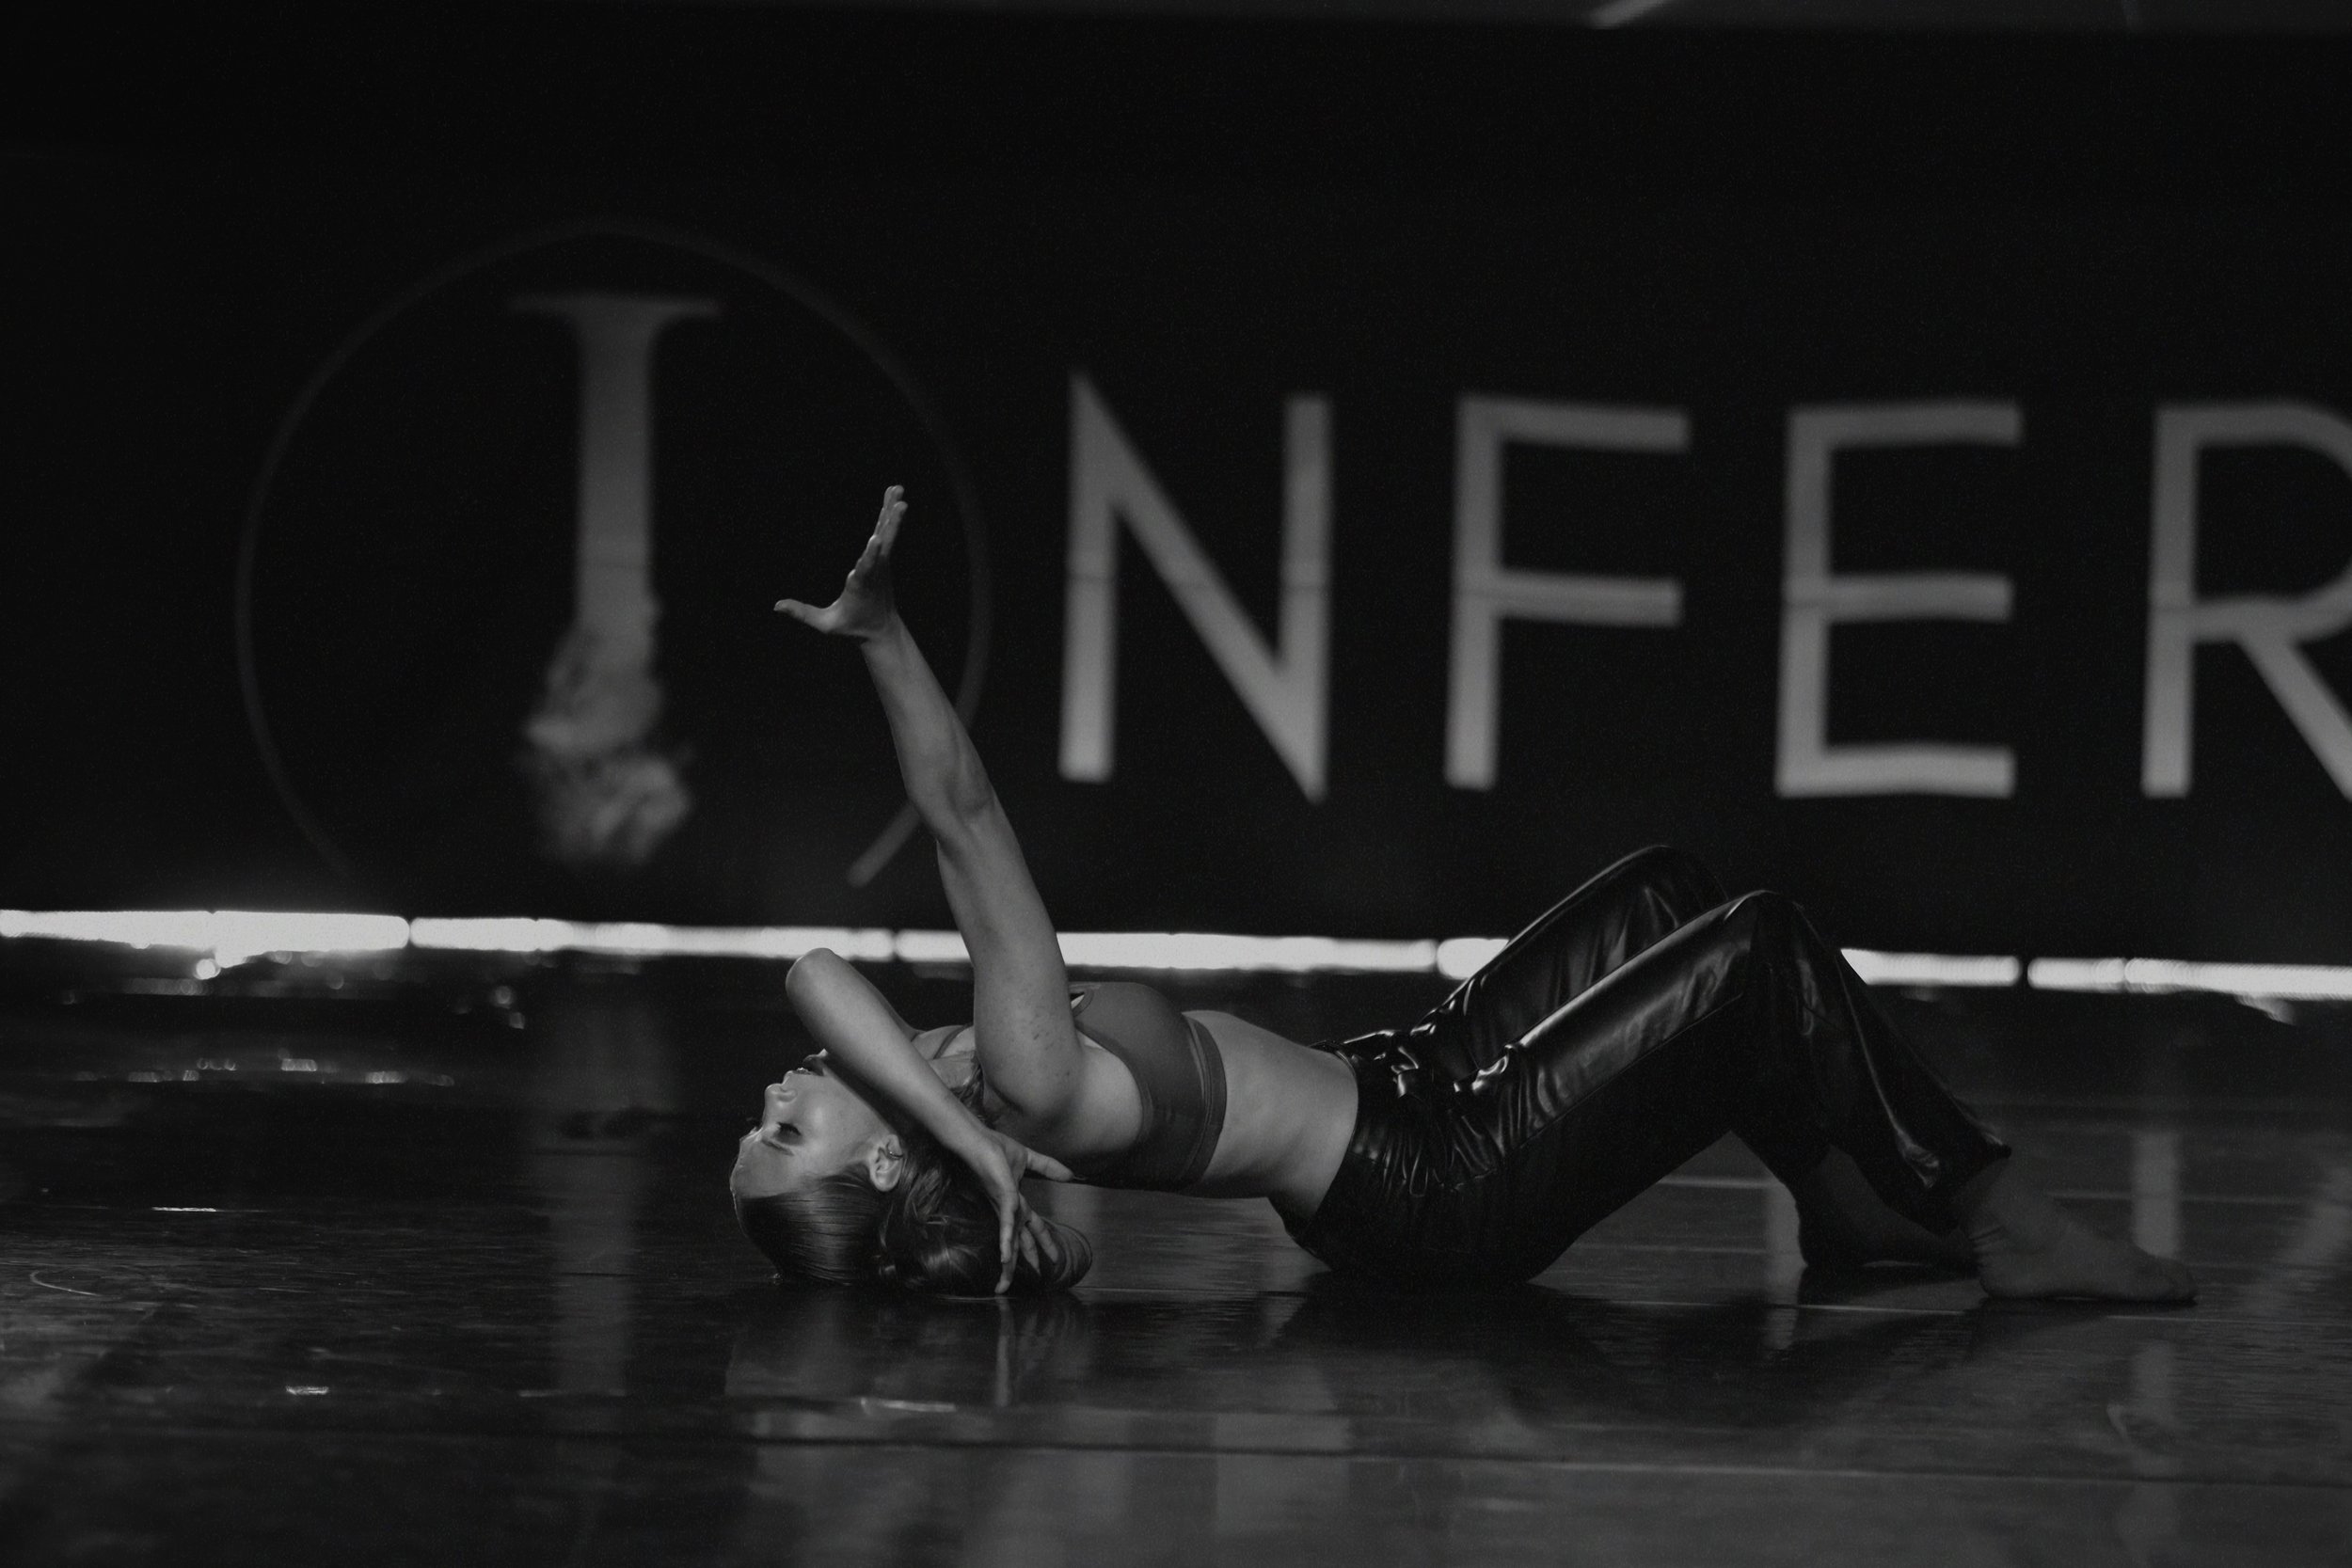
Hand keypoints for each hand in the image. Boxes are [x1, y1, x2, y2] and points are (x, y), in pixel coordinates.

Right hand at [775, 486, 904, 641]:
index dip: (871, 556)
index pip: (866, 569)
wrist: (881, 629)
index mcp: (861, 586)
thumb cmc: (851, 627)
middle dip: (891, 526)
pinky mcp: (884, 558)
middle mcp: (875, 571)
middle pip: (883, 546)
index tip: (877, 540)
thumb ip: (803, 614)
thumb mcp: (826, 624)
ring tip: (898, 489)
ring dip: (891, 511)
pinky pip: (887, 533)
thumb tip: (776, 605)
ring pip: (887, 534)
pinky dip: (888, 514)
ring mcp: (883, 564)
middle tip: (901, 505)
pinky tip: (895, 497)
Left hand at [952, 1124, 1076, 1293]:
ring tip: (1003, 1287)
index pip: (1032, 1227)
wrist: (978, 1140)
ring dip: (1008, 1265)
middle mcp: (1009, 1210)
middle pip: (1020, 1242)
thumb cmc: (996, 1148)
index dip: (1043, 1243)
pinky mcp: (1003, 1199)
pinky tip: (1004, 1259)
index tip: (1053, 1260)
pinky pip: (1007, 1224)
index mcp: (1016, 1202)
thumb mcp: (1028, 1159)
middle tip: (1034, 1280)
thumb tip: (1071, 1175)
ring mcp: (1004, 1207)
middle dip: (1027, 1261)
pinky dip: (1006, 1241)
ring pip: (1009, 1242)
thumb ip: (1049, 1168)